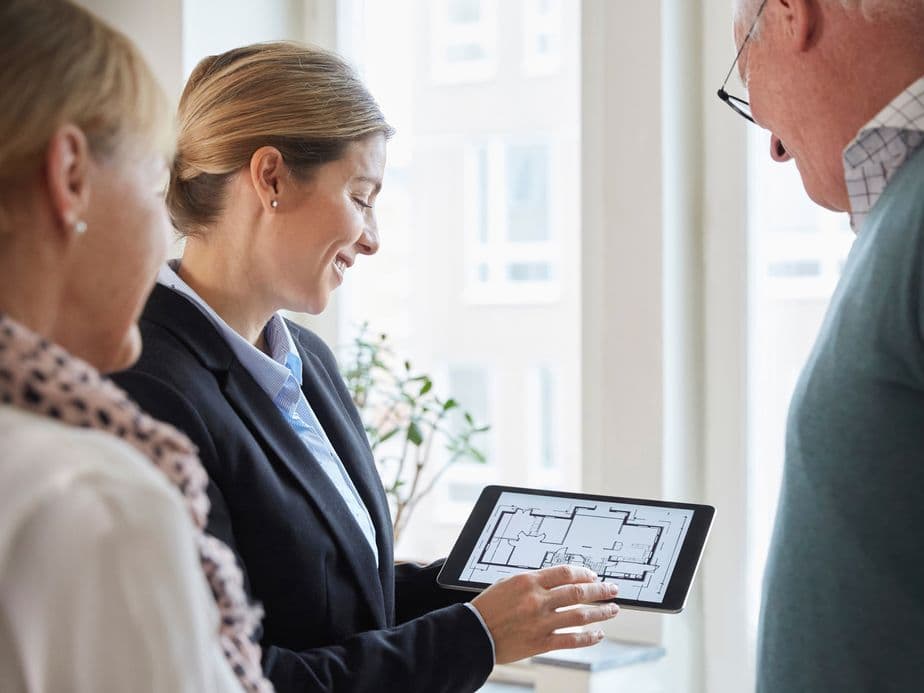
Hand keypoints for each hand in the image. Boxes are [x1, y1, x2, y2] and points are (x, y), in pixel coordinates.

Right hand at [470, 565, 619, 663]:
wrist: (473, 634)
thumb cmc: (487, 608)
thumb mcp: (507, 583)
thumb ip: (532, 582)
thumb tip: (557, 581)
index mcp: (528, 581)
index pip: (565, 572)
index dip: (584, 573)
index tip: (593, 576)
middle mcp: (538, 600)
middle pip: (578, 591)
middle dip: (600, 590)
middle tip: (612, 589)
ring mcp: (541, 622)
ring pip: (580, 614)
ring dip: (600, 612)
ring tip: (612, 609)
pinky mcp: (541, 642)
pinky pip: (571, 639)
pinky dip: (588, 637)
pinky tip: (598, 634)